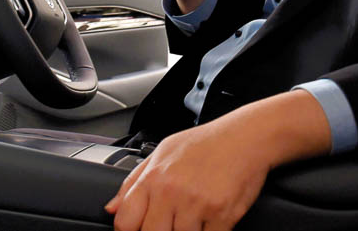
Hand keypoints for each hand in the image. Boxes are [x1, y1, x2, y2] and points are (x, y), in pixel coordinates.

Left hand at [105, 91, 332, 230]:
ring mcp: (196, 205)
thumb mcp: (163, 152)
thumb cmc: (205, 143)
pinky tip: (210, 220)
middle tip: (171, 223)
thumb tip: (111, 208)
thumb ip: (133, 181)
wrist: (246, 136)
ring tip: (193, 216)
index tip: (139, 230)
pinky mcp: (221, 215)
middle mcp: (171, 192)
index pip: (125, 223)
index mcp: (153, 178)